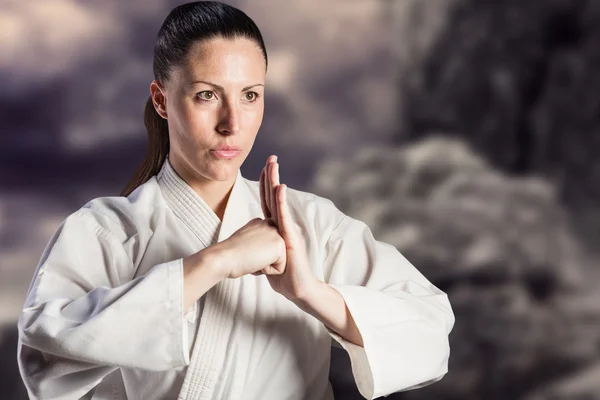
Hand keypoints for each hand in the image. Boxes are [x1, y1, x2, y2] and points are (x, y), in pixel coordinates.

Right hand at [212, 217, 286, 278]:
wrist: (224, 257)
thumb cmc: (231, 255)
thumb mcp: (246, 242)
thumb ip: (257, 241)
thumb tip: (262, 251)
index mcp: (261, 222)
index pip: (268, 248)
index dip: (256, 255)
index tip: (244, 250)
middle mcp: (270, 224)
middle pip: (275, 254)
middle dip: (263, 260)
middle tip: (248, 254)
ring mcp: (276, 233)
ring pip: (279, 261)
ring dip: (265, 265)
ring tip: (251, 257)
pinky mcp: (280, 245)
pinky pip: (280, 268)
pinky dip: (267, 271)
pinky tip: (255, 261)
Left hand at [259, 155, 318, 301]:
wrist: (298, 289)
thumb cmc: (282, 276)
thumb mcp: (265, 258)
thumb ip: (258, 248)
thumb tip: (247, 246)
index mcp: (275, 228)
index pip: (268, 202)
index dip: (264, 185)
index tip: (262, 167)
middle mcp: (282, 225)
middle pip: (274, 196)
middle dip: (271, 176)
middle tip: (272, 156)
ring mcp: (287, 230)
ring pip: (279, 202)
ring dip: (276, 182)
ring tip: (274, 164)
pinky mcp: (291, 238)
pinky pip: (284, 217)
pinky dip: (282, 202)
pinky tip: (280, 188)